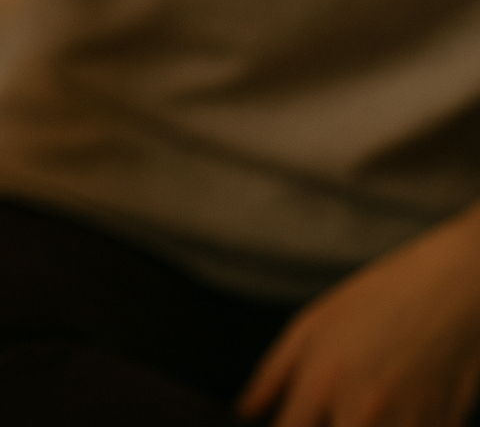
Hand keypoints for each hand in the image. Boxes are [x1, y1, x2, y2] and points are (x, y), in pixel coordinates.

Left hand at [239, 206, 479, 425]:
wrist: (456, 287)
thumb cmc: (378, 300)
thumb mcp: (312, 326)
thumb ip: (271, 375)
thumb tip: (244, 411)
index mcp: (321, 384)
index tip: (286, 423)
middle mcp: (361, 413)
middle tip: (323, 413)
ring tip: (360, 406)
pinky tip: (394, 408)